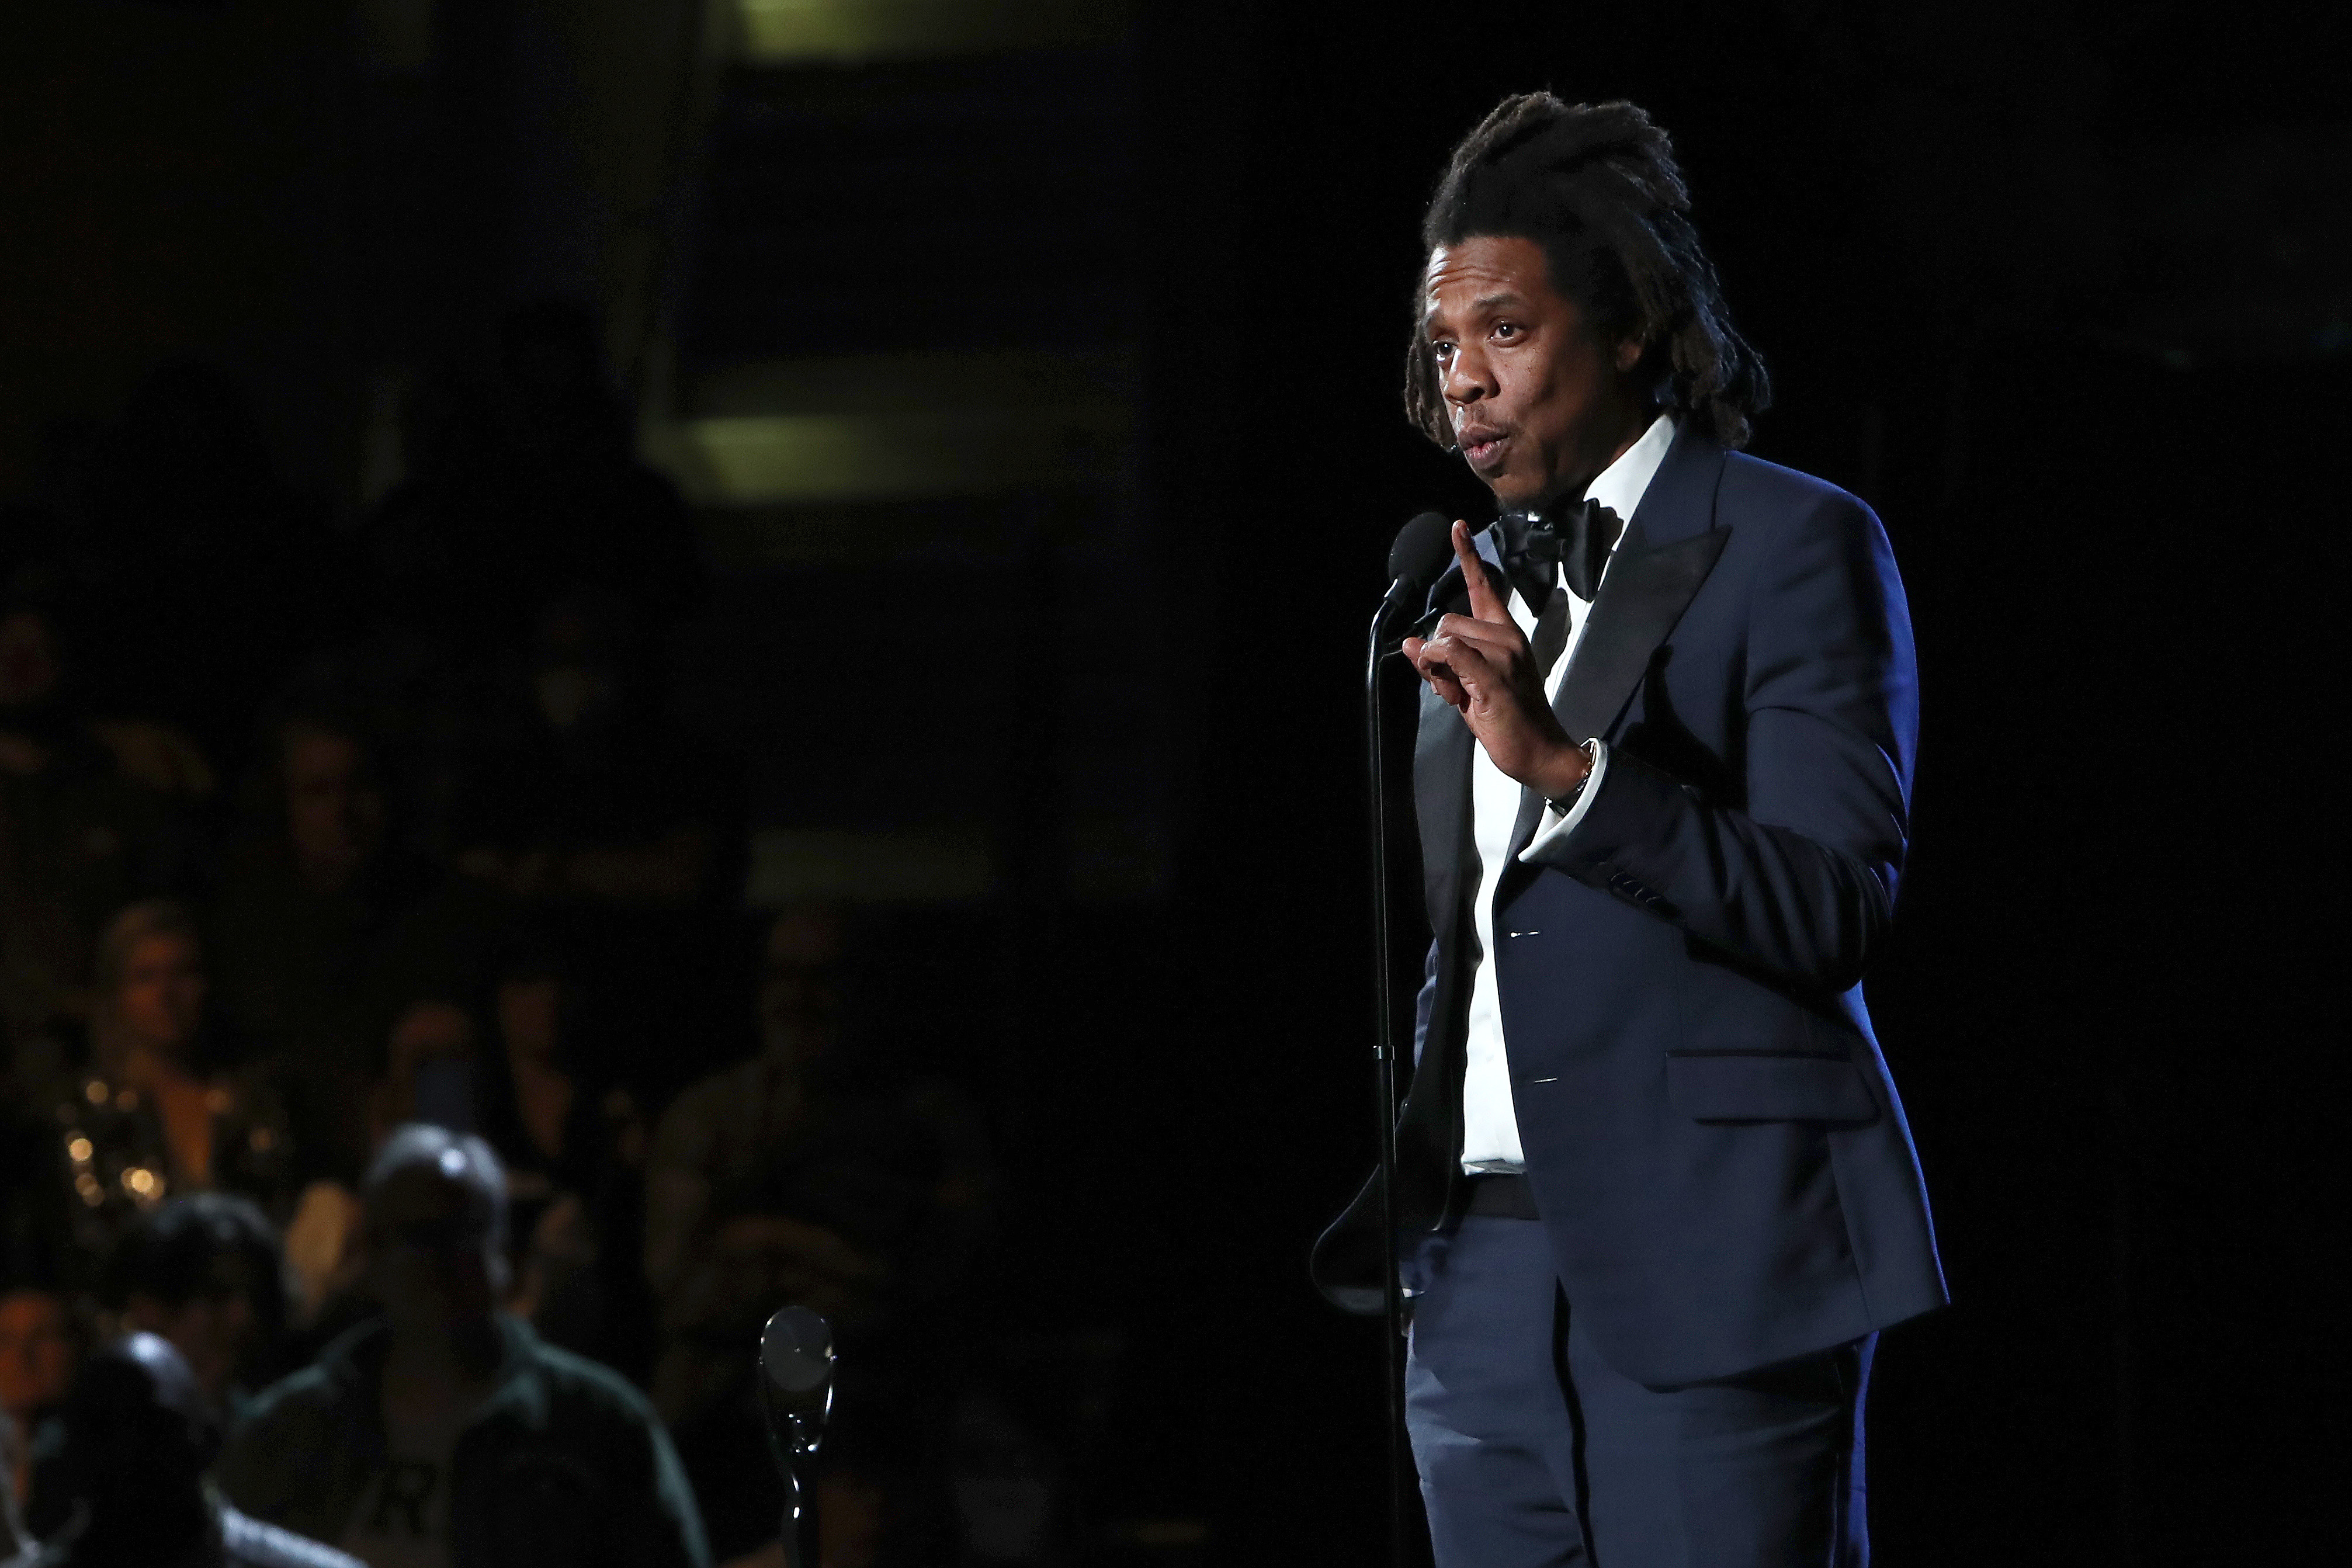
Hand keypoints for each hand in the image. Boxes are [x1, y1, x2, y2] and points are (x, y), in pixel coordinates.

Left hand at [1402, 521, 1591, 799]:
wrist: (1538, 751)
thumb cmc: (1506, 719)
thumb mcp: (1467, 687)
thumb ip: (1441, 663)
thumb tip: (1409, 643)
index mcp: (1506, 635)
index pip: (1484, 587)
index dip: (1467, 557)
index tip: (1457, 527)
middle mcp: (1507, 638)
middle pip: (1447, 622)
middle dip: (1437, 653)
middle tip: (1454, 685)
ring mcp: (1503, 656)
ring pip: (1444, 638)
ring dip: (1437, 668)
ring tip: (1462, 695)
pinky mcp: (1493, 678)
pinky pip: (1452, 654)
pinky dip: (1438, 665)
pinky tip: (1451, 687)